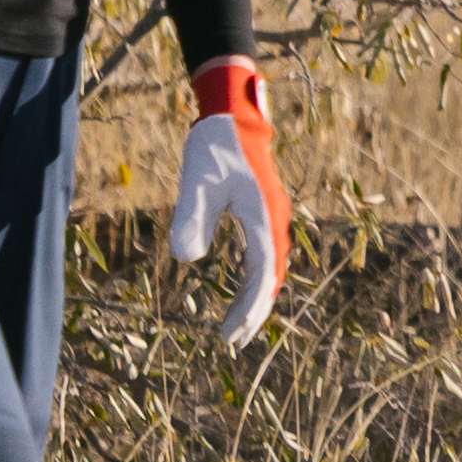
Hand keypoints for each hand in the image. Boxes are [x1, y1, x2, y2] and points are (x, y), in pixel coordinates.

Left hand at [169, 60, 286, 351]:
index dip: (248, 307)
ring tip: (237, 327)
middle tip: (231, 342)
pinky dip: (255, 281)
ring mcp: (272, 218)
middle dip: (254, 312)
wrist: (231, 119)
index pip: (262, 275)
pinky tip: (241, 293)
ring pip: (270, 269)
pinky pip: (264, 257)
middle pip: (272, 278)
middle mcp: (275, 221)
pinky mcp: (263, 214)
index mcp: (265, 217)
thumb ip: (189, 219)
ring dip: (256, 299)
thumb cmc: (212, 149)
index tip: (229, 333)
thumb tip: (185, 259)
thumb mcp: (194, 183)